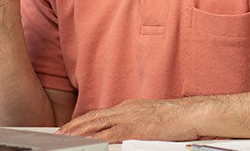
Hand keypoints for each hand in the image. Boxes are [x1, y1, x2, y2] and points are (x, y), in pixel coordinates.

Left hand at [56, 98, 201, 142]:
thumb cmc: (174, 118)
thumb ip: (133, 122)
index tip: (70, 127)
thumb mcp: (148, 117)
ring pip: (98, 123)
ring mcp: (130, 118)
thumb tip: (121, 131)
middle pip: (94, 117)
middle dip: (75, 125)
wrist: (189, 114)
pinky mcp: (136, 129)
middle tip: (60, 133)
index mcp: (128, 107)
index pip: (99, 114)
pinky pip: (111, 133)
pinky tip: (87, 142)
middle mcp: (125, 110)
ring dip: (80, 131)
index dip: (83, 120)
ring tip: (66, 137)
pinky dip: (97, 137)